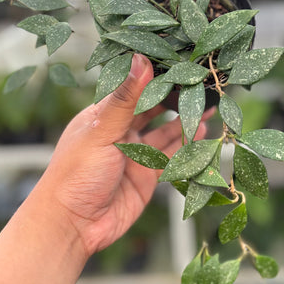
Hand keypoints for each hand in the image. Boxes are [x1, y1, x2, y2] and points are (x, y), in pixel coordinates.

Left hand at [37, 54, 212, 255]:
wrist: (74, 224)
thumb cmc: (76, 174)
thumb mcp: (101, 131)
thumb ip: (125, 99)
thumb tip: (140, 60)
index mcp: (103, 115)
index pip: (134, 88)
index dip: (156, 77)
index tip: (180, 63)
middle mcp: (121, 132)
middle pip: (153, 109)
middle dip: (175, 98)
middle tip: (200, 84)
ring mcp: (135, 154)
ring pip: (166, 132)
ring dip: (185, 120)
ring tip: (209, 105)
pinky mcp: (147, 176)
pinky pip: (171, 156)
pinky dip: (187, 145)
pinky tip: (200, 131)